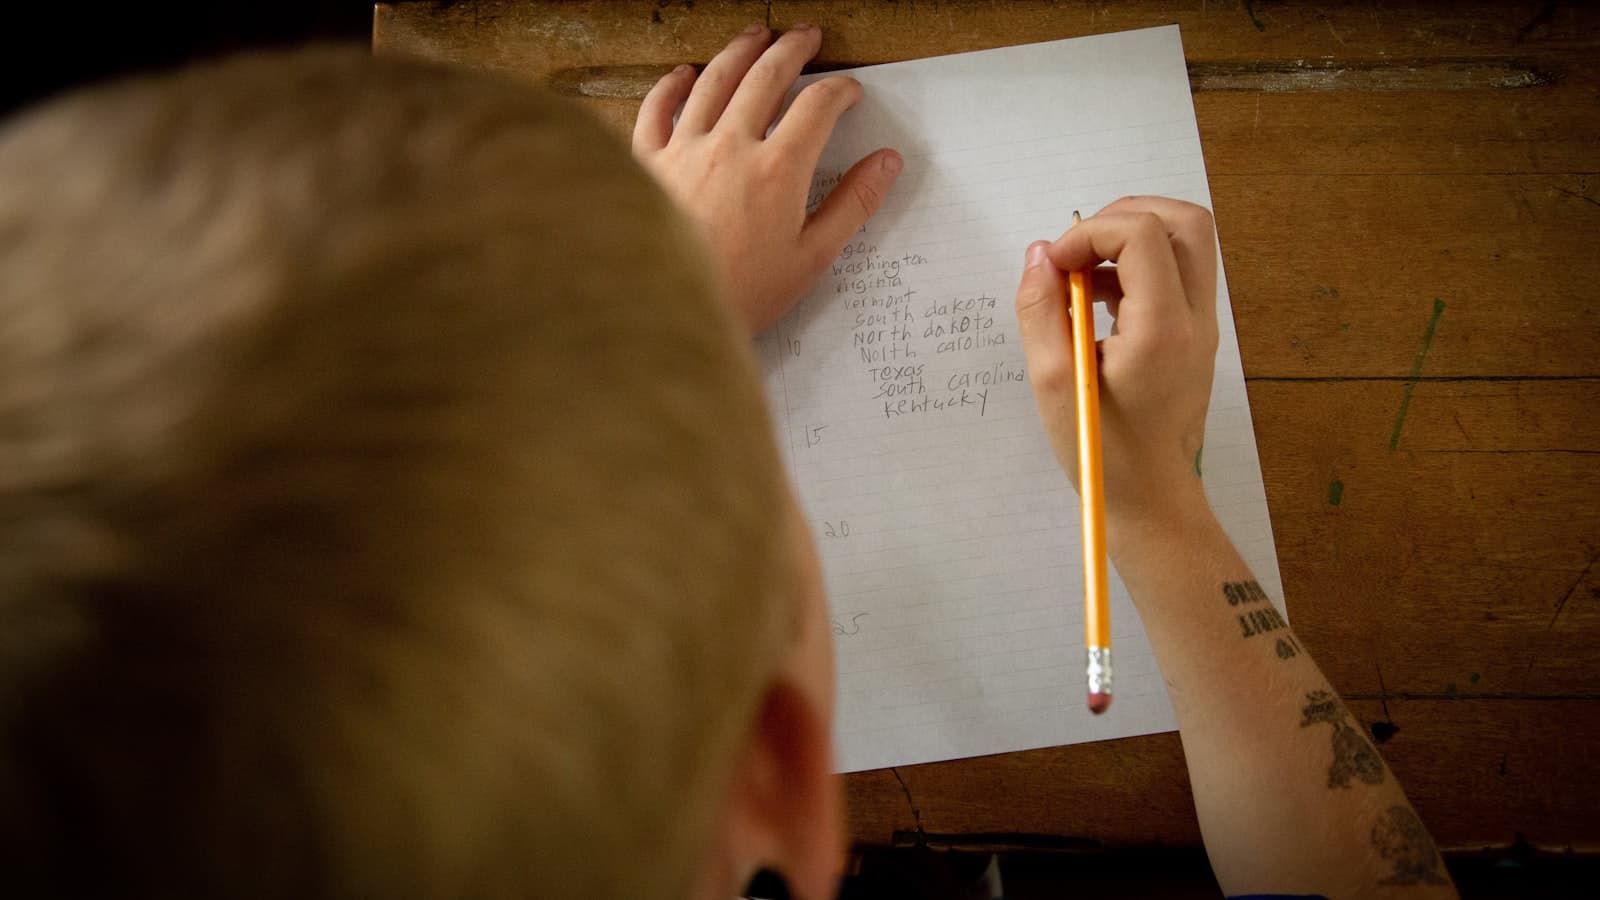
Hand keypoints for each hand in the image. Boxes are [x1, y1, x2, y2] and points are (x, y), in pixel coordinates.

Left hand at [633, 24, 902, 334]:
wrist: (667, 315)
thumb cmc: (741, 295)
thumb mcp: (811, 258)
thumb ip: (852, 205)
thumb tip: (887, 163)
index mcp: (778, 170)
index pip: (818, 106)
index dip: (840, 91)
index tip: (849, 92)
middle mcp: (729, 146)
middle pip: (766, 77)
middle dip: (792, 50)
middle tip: (807, 37)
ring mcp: (684, 150)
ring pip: (713, 81)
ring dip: (739, 51)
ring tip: (756, 35)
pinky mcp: (648, 163)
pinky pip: (657, 109)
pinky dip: (672, 84)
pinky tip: (684, 74)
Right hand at [1014, 197, 1220, 527]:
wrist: (1153, 501)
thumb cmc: (1102, 453)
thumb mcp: (1053, 383)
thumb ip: (1041, 311)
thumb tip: (1040, 254)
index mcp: (1163, 329)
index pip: (1141, 234)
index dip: (1089, 233)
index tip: (1054, 267)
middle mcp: (1195, 318)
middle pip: (1183, 221)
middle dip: (1123, 217)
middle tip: (1078, 252)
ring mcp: (1203, 326)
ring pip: (1186, 242)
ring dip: (1131, 240)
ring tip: (1082, 280)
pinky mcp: (1196, 336)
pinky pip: (1177, 274)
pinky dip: (1138, 267)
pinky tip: (1096, 302)